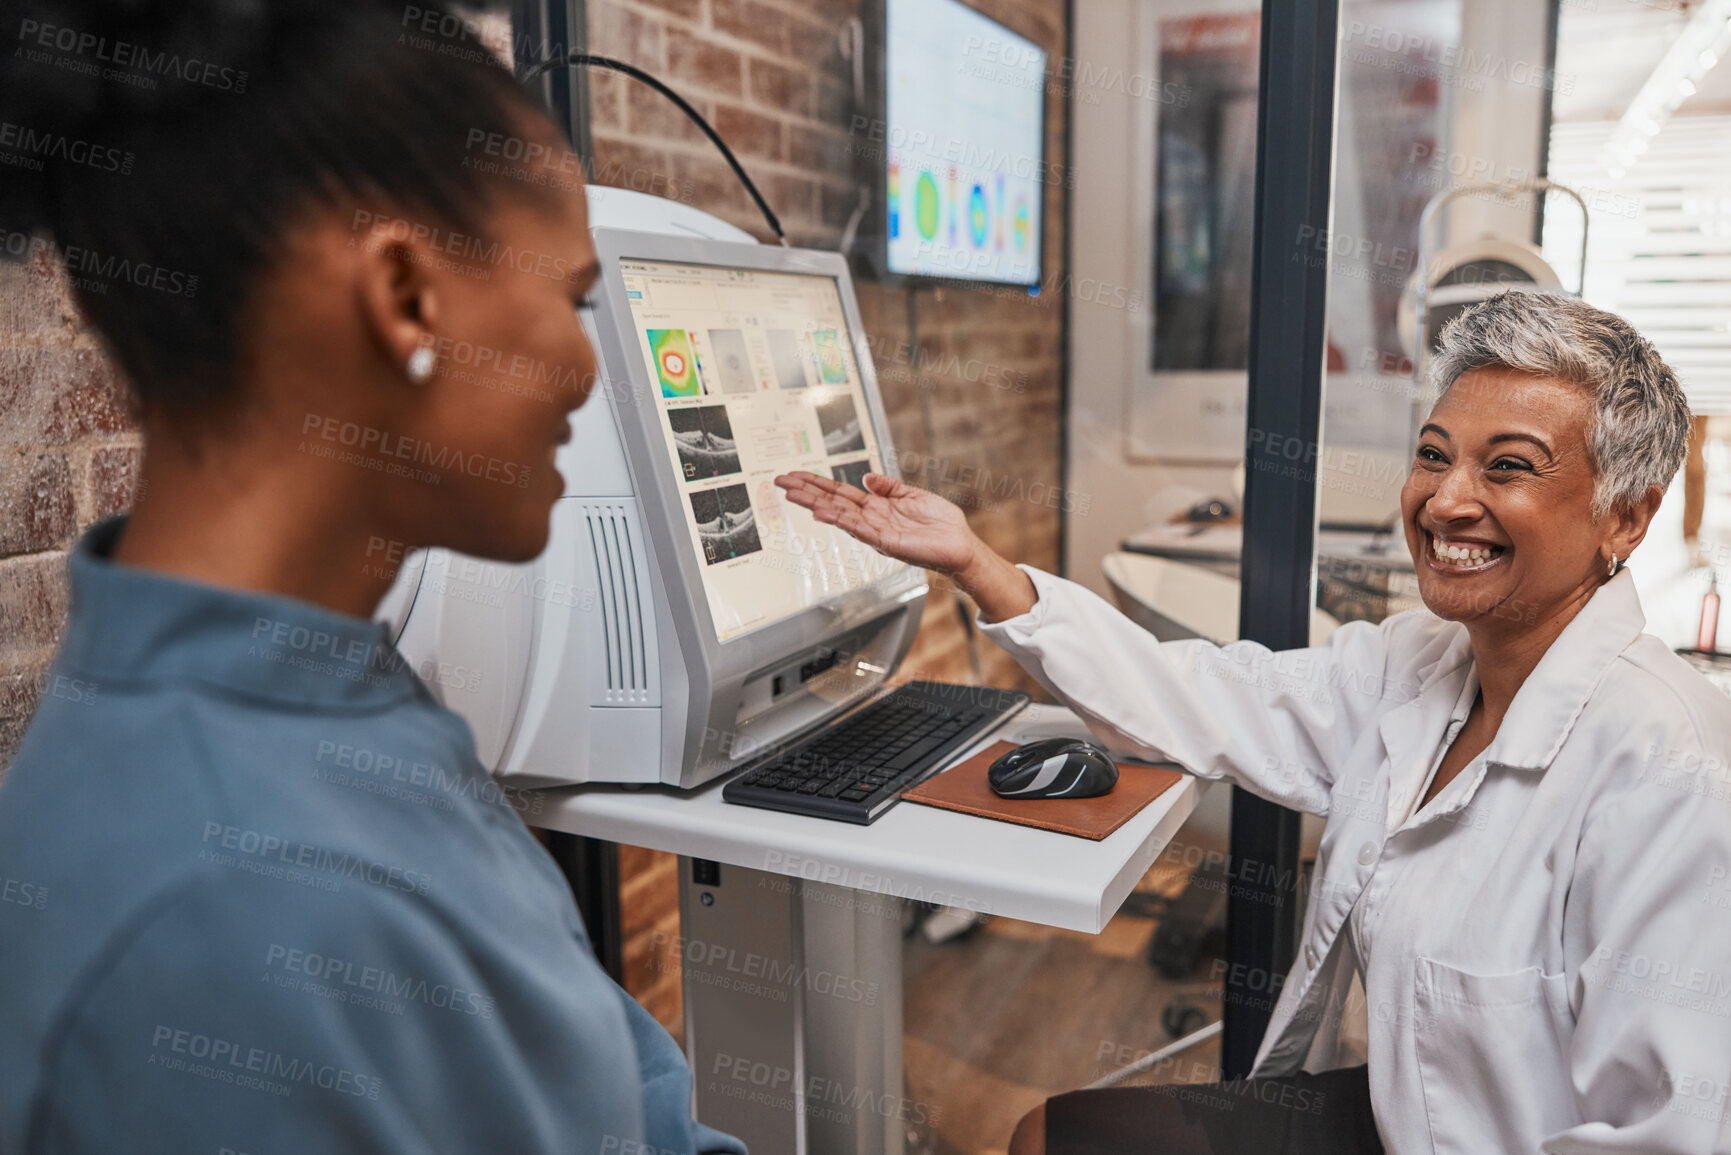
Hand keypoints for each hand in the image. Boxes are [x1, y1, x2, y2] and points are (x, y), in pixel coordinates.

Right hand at [774, 470, 977, 575]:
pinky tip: (821, 513)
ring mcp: (875, 531)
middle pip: (831, 501)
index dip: (817, 483)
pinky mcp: (885, 541)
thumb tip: (866, 476)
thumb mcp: (912, 494)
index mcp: (876, 507)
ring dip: (813, 504)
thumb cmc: (941, 524)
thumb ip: (888, 486)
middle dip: (806, 491)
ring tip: (792, 494)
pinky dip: (839, 520)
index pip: (840, 492)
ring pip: (838, 515)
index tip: (796, 475)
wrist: (961, 544)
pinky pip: (857, 529)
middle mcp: (871, 520)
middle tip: (780, 482)